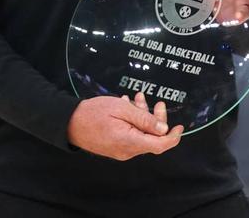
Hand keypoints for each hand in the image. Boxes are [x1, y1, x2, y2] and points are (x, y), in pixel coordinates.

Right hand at [67, 94, 183, 159]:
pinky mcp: (115, 147)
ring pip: (141, 135)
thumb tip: (164, 130)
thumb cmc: (94, 113)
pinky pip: (131, 136)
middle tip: (157, 102)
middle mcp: (127, 151)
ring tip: (138, 98)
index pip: (159, 146)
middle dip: (157, 120)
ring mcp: (120, 151)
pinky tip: (128, 106)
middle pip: (152, 138)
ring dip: (143, 117)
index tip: (179, 126)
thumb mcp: (122, 109)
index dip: (172, 137)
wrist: (69, 122)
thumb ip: (144, 119)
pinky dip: (134, 122)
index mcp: (130, 142)